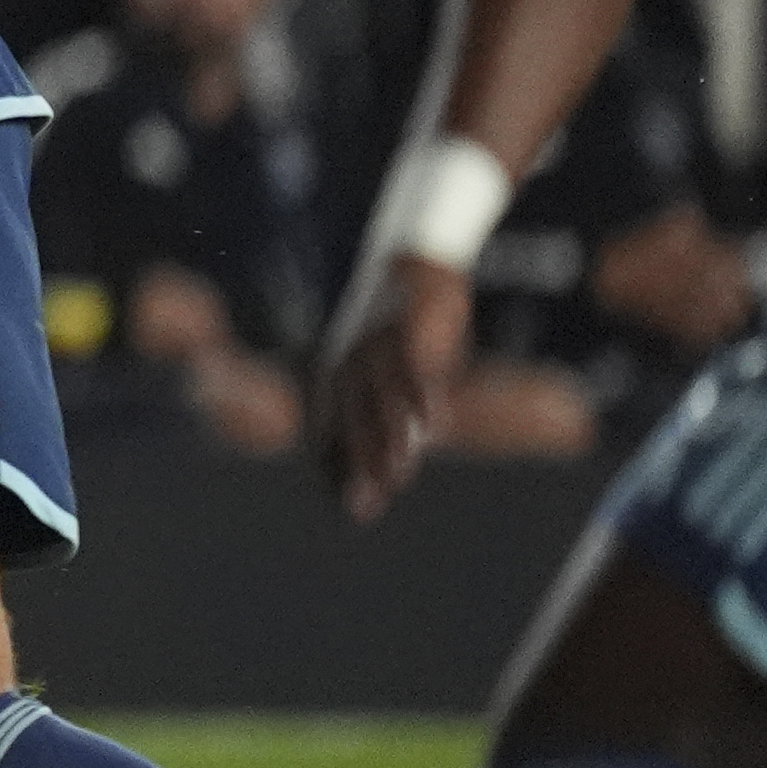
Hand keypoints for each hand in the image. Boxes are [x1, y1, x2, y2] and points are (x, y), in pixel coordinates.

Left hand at [314, 254, 474, 522]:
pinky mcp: (407, 324)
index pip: (332, 428)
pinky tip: (434, 422)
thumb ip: (394, 408)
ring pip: (381, 397)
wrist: (410, 257)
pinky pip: (414, 363)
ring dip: (391, 436)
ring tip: (401, 473)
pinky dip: (423, 394)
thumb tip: (410, 448)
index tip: (353, 510)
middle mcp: (348, 361)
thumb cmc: (398, 323)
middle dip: (359, 464)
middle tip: (365, 505)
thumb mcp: (388, 366)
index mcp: (337, 375)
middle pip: (353, 420)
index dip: (341, 469)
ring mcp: (375, 343)